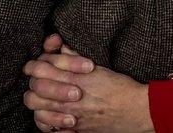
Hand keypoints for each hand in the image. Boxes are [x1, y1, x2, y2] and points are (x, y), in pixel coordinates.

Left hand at [23, 34, 152, 132]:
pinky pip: (50, 129)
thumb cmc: (122, 88)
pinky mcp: (76, 130)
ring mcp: (73, 115)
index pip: (44, 67)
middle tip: (36, 81)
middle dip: (34, 83)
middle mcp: (72, 97)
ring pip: (39, 110)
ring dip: (37, 103)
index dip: (35, 64)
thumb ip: (76, 58)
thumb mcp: (100, 68)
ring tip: (41, 99)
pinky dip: (45, 123)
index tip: (36, 64)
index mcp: (78, 78)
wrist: (138, 110)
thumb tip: (62, 48)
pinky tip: (48, 116)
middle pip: (37, 88)